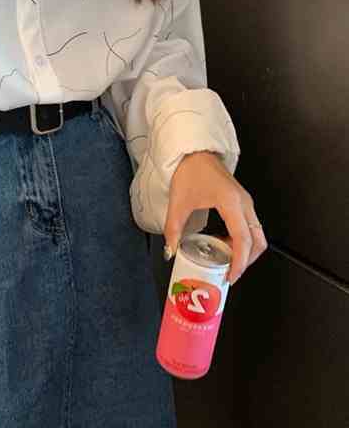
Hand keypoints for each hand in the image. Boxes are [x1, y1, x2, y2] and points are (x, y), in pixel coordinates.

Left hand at [165, 150, 267, 284]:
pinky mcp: (242, 201)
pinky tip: (223, 243)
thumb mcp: (178, 202)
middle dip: (247, 261)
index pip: (243, 240)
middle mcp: (244, 203)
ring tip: (225, 259)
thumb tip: (170, 250)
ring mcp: (246, 201)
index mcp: (231, 203)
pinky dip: (242, 240)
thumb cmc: (189, 171)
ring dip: (245, 251)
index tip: (231, 275)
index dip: (240, 262)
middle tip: (229, 272)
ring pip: (257, 234)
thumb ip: (173, 229)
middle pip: (258, 241)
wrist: (194, 152)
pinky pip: (250, 226)